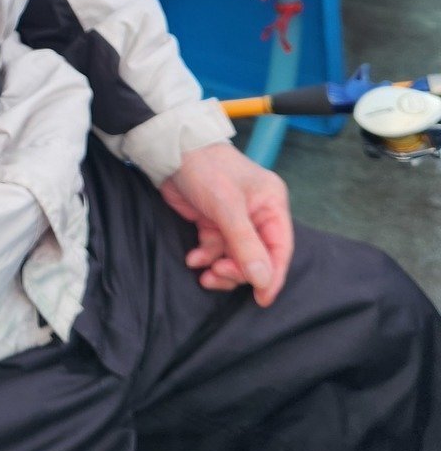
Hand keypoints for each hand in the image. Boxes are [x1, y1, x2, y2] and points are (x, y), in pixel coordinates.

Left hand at [160, 142, 292, 306]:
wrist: (170, 151)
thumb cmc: (206, 168)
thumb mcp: (227, 206)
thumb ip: (245, 244)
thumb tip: (263, 279)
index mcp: (271, 204)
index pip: (280, 248)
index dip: (273, 276)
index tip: (262, 299)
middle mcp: (256, 214)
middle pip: (257, 257)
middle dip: (238, 271)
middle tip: (218, 273)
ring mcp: (234, 220)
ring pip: (235, 258)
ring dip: (220, 269)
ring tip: (205, 272)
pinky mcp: (212, 223)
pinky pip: (215, 250)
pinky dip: (205, 258)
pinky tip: (193, 258)